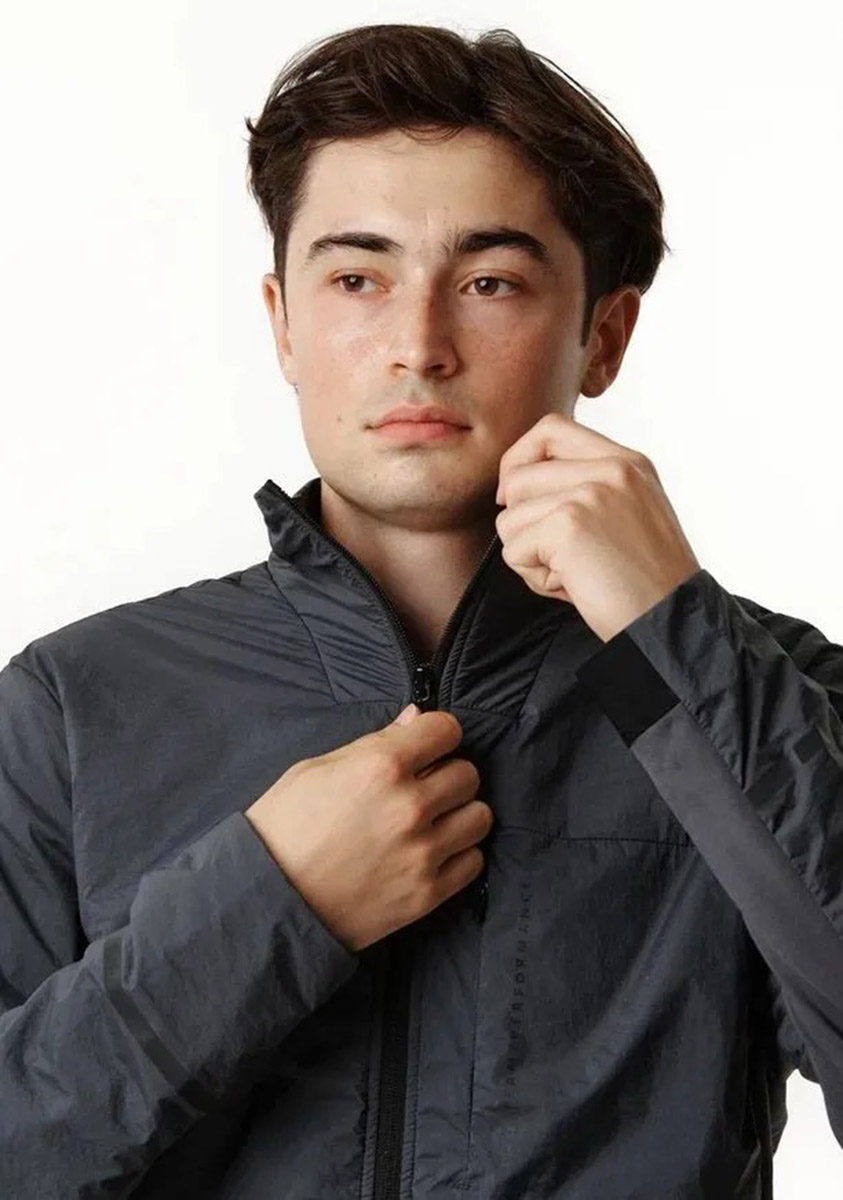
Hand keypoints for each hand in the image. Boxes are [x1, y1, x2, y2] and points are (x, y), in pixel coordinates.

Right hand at [244, 705, 492, 952]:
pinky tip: (431, 852)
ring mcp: (423, 852)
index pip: (447, 730)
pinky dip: (458, 854)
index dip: (437, 734)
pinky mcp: (428, 893)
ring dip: (459, 814)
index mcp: (382, 765)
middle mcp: (411, 806)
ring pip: (479, 816)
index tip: (427, 746)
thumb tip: (414, 719)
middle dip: (447, 774)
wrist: (267, 901)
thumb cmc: (284, 827)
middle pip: (468, 774)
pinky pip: (473, 861)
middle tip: (423, 788)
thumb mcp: (316, 769)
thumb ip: (374, 742)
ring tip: (432, 821)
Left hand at [494, 412, 700, 642]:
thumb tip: (513, 483)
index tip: (515, 495)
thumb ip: (586, 488)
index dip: (520, 459)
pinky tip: (573, 587)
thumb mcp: (628, 514)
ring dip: (531, 557)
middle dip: (523, 524)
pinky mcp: (568, 526)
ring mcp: (589, 494)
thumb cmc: (646, 584)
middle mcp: (611, 469)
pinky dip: (536, 579)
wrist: (673, 622)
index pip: (551, 428)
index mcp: (628, 462)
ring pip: (509, 518)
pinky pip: (514, 551)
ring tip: (574, 574)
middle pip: (518, 477)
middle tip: (561, 556)